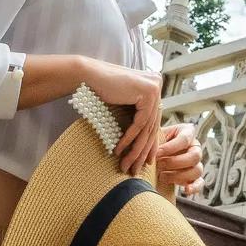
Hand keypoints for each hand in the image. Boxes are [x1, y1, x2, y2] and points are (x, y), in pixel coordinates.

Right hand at [80, 59, 162, 173]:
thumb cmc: (103, 91)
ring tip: (126, 165)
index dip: (149, 144)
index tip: (144, 162)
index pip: (153, 120)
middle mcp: (157, 84)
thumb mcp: (126, 106)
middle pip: (151, 125)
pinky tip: (119, 150)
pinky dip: (129, 138)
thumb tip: (149, 142)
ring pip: (146, 127)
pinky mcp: (148, 92)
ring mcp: (155, 87)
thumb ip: (139, 117)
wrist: (88, 76)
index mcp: (154, 86)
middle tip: (135, 168)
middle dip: (142, 150)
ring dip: (135, 149)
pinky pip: (140, 123)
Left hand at [152, 122, 202, 194]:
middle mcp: (195, 147)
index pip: (185, 139)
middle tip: (159, 165)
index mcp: (187, 132)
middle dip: (175, 162)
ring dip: (179, 175)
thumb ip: (156, 139)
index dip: (171, 147)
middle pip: (195, 156)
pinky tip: (185, 190)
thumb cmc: (153, 143)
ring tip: (162, 176)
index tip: (157, 153)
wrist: (151, 157)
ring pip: (197, 170)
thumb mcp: (155, 136)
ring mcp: (196, 163)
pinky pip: (200, 183)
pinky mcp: (195, 177)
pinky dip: (194, 187)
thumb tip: (152, 148)